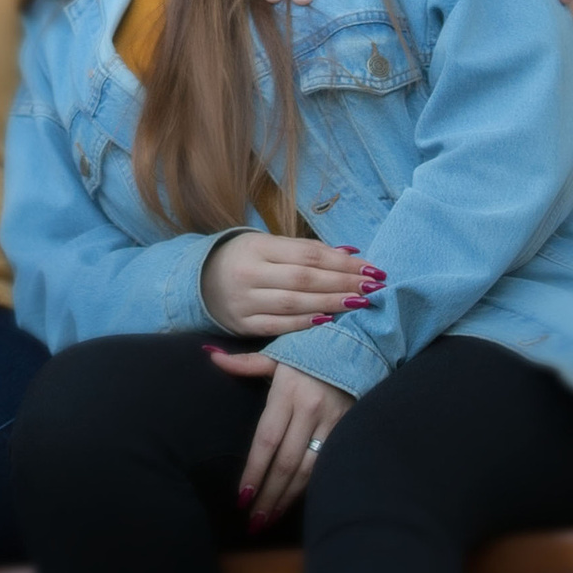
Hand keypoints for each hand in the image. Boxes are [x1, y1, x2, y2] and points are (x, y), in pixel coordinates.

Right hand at [203, 228, 379, 339]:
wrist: (199, 281)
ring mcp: (244, 300)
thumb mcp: (268, 245)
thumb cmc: (244, 259)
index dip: (342, 262)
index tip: (371, 268)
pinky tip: (328, 321)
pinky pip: (278, 326)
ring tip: (359, 303)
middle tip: (373, 287)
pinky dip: (304, 324)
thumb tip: (349, 254)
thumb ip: (306, 251)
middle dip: (343, 283)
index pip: (308, 255)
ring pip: (294, 303)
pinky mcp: (242, 324)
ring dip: (330, 303)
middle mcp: (250, 273)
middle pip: (305, 279)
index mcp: (258, 247)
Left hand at [209, 348, 354, 527]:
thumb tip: (212, 356)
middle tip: (253, 522)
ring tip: (269, 520)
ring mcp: (332, 422)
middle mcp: (310, 409)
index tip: (241, 497)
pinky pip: (325, 465)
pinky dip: (309, 487)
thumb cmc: (311, 349)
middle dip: (269, 495)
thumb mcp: (279, 353)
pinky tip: (295, 503)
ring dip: (287, 499)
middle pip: (286, 462)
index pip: (266, 440)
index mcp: (288, 391)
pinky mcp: (347, 429)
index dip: (254, 471)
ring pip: (308, 470)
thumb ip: (246, 363)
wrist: (360, 343)